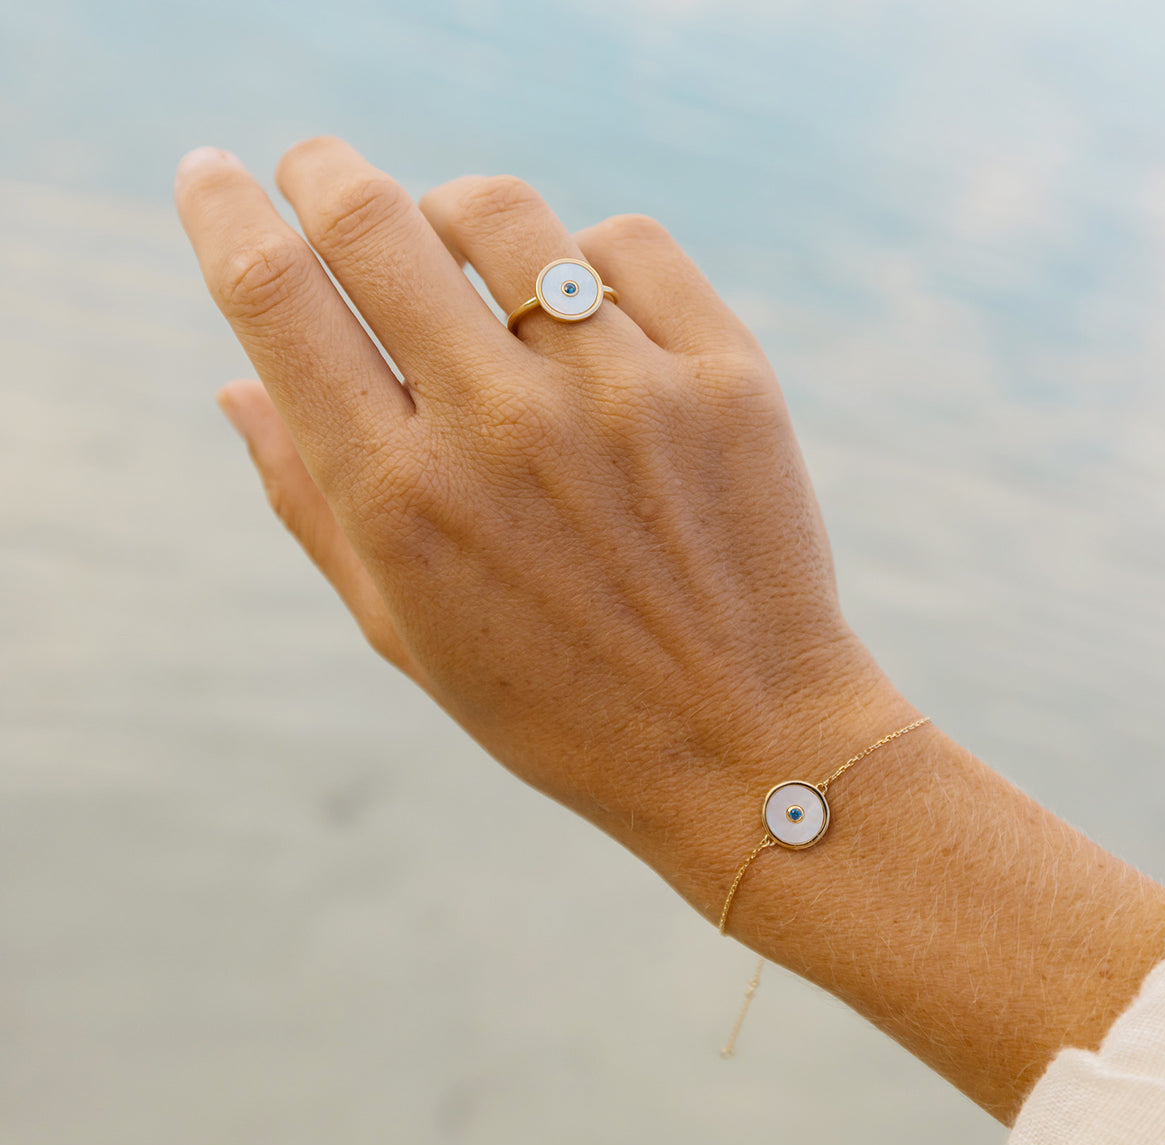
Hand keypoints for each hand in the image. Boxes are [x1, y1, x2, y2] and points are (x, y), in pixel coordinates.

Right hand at [175, 137, 899, 905]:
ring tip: (462, 260)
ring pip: (501, 211)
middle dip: (319, 171)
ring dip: (454, 215)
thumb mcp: (408, 632)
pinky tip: (584, 318)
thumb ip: (309, 505)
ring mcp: (622, 392)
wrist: (744, 743)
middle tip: (316, 172)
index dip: (221, 211)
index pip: (273, 297)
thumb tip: (235, 386)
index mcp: (402, 500)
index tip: (211, 176)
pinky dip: (584, 261)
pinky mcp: (724, 375)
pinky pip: (625, 244)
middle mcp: (503, 428)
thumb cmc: (557, 704)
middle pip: (372, 217)